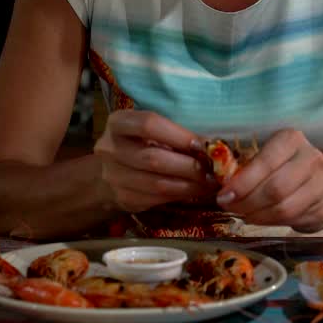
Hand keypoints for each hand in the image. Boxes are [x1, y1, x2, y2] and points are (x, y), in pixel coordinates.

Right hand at [93, 110, 215, 212]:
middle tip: (213, 170)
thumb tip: (212, 146)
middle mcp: (109, 148)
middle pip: (154, 158)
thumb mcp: (149, 131)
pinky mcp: (122, 198)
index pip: (148, 124)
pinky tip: (195, 191)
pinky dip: (180, 195)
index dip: (179, 135)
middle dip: (189, 166)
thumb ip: (173, 134)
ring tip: (210, 183)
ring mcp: (113, 176)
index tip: (204, 145)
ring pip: (157, 183)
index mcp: (117, 123)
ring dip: (189, 185)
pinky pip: (156, 199)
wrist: (111, 171)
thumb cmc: (140, 143)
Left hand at [216, 129, 322, 232]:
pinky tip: (259, 218)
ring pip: (284, 207)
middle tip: (230, 207)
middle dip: (247, 202)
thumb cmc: (286, 170)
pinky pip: (292, 219)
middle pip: (275, 188)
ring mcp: (320, 183)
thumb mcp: (268, 160)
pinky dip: (270, 222)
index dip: (242, 183)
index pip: (265, 163)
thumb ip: (247, 169)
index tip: (224, 196)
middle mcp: (310, 157)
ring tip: (243, 215)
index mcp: (291, 139)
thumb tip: (221, 187)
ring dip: (257, 215)